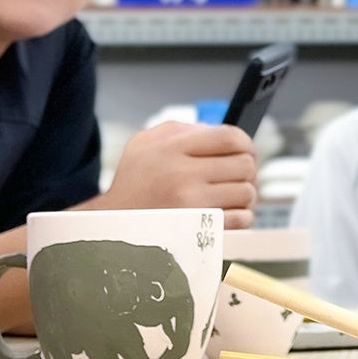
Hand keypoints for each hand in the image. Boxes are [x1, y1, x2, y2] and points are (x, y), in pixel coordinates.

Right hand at [101, 122, 256, 228]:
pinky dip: (241, 217)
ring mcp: (192, 204)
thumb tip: (213, 130)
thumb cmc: (131, 185)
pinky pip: (241, 219)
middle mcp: (183, 174)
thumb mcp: (143, 145)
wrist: (110, 227)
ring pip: (247, 192)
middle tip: (239, 176)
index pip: (230, 137)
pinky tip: (228, 214)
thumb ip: (179, 130)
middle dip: (247, 170)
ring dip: (245, 195)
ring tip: (232, 196)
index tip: (244, 151)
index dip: (246, 143)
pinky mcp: (198, 229)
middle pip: (245, 165)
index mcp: (173, 149)